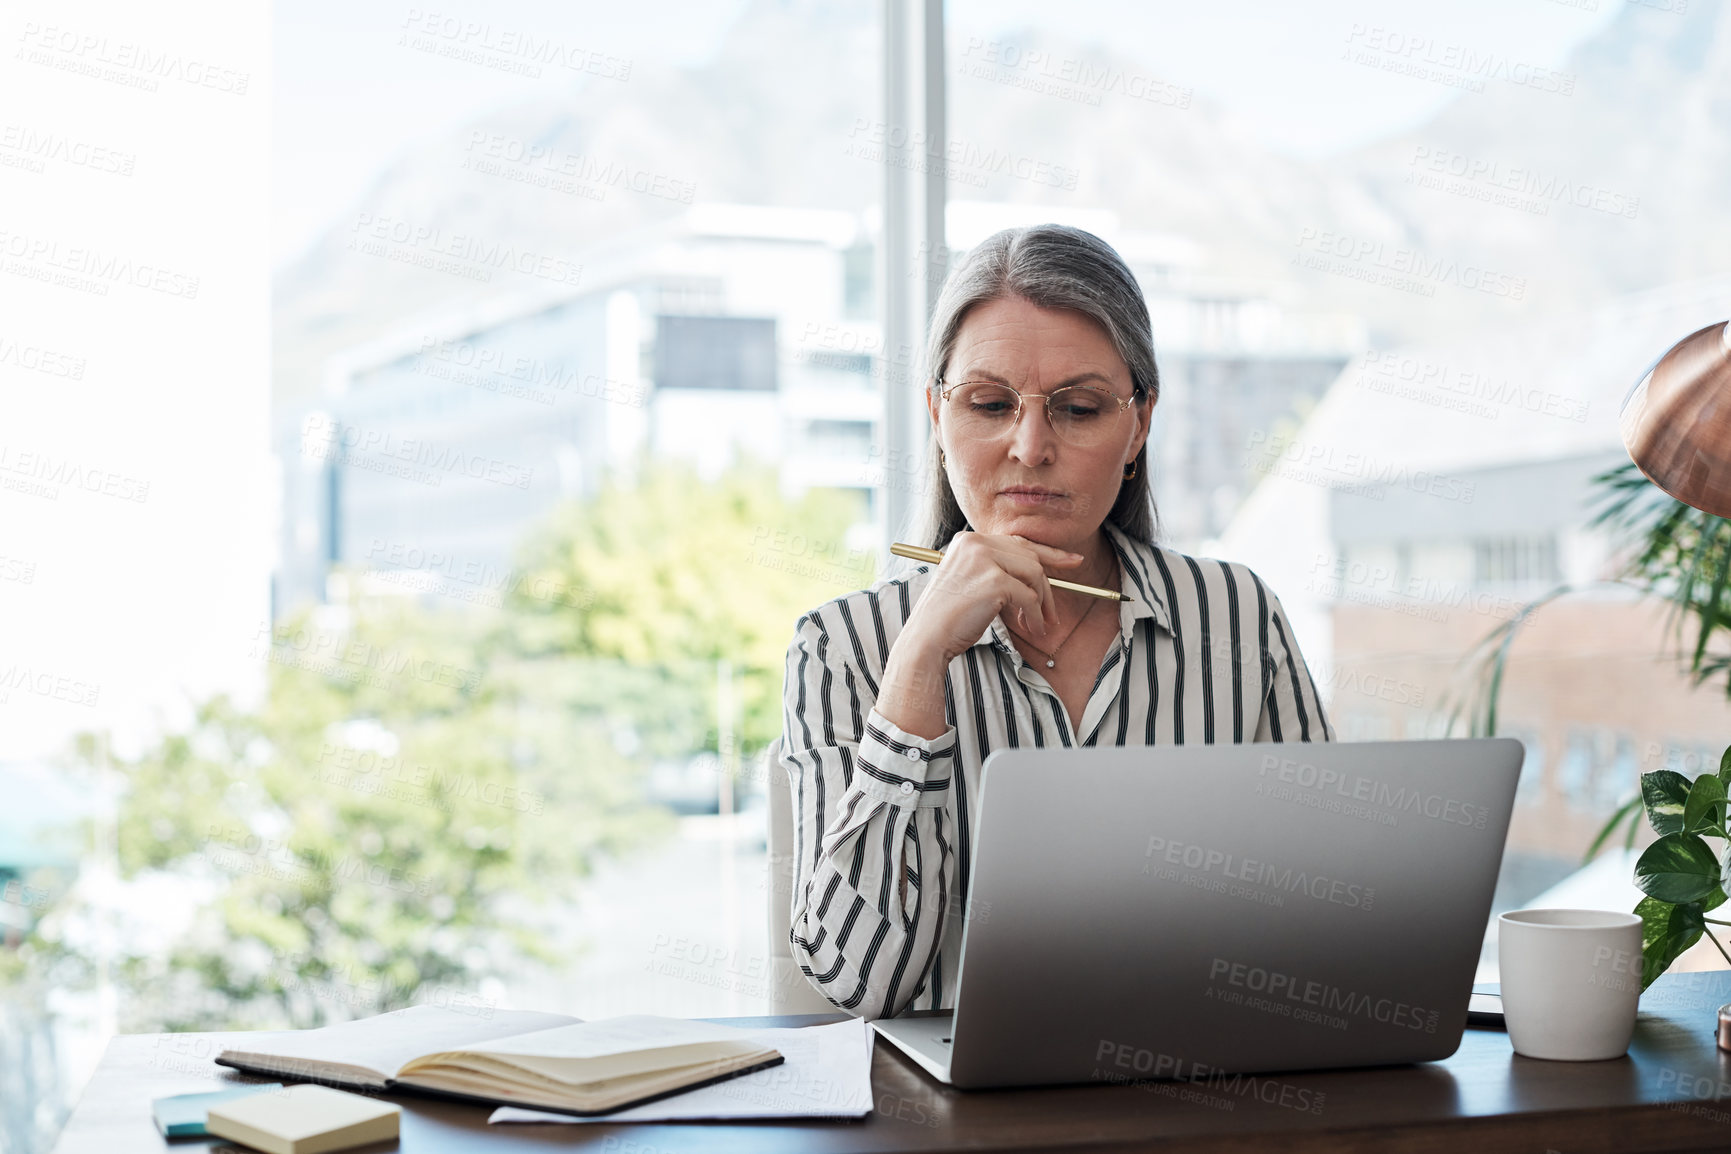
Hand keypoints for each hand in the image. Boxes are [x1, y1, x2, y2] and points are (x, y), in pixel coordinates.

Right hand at [904, 532, 1085, 662]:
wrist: (927, 638)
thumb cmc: (948, 616)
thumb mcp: (970, 582)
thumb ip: (997, 570)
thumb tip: (1037, 576)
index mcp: (969, 540)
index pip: (1018, 541)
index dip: (1049, 553)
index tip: (1072, 561)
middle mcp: (976, 543)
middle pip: (1030, 556)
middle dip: (1048, 584)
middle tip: (1053, 611)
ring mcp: (984, 560)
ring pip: (1035, 574)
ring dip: (1042, 603)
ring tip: (1038, 624)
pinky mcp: (994, 581)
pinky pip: (1029, 597)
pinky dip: (1035, 616)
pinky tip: (1031, 628)